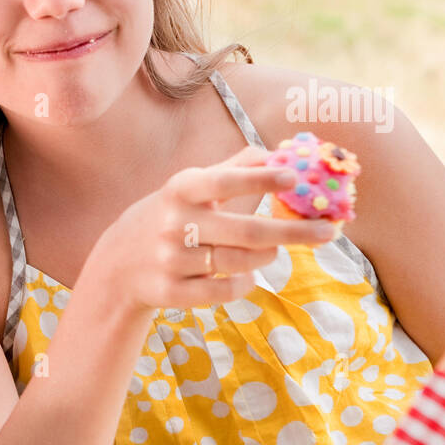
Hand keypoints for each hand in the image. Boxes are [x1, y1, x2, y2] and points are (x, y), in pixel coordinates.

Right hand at [91, 144, 342, 312]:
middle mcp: (173, 224)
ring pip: (239, 263)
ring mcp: (170, 261)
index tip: (294, 176)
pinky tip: (248, 276)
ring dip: (267, 256)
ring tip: (274, 250)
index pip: (223, 181)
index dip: (259, 179)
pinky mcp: (171, 293)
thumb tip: (275, 151)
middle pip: (246, 232)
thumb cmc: (168, 217)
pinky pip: (224, 292)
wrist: (116, 266)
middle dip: (292, 232)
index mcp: (180, 190)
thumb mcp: (188, 188)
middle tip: (328, 232)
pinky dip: (245, 284)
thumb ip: (231, 169)